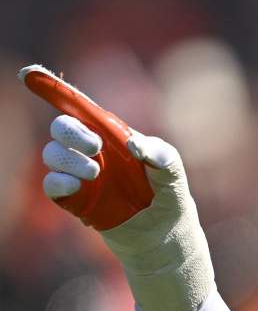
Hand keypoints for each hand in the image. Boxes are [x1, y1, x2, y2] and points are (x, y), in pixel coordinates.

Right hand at [21, 64, 213, 310]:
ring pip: (52, 155)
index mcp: (113, 135)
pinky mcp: (75, 200)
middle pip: (61, 127)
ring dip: (68, 159)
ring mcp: (81, 175)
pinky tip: (76, 185)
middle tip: (94, 146)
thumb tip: (132, 146)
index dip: (54, 90)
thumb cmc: (168, 195)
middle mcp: (92, 151)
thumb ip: (160, 154)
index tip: (31, 75)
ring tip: (95, 172)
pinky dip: (59, 182)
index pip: (81, 108)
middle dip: (70, 131)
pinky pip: (52, 185)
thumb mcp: (173, 172)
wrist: (165, 235)